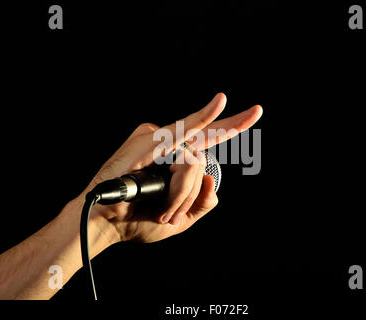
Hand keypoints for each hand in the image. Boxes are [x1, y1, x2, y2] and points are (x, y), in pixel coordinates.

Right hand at [83, 93, 261, 242]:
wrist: (107, 224)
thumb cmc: (138, 220)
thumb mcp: (181, 219)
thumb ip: (202, 203)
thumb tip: (213, 180)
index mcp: (176, 160)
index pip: (208, 140)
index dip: (230, 127)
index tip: (252, 114)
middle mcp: (170, 145)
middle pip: (208, 136)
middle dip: (235, 123)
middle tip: (258, 110)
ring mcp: (160, 138)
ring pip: (193, 162)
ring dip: (182, 196)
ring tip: (164, 214)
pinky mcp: (150, 138)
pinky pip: (182, 153)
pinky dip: (182, 179)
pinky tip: (209, 125)